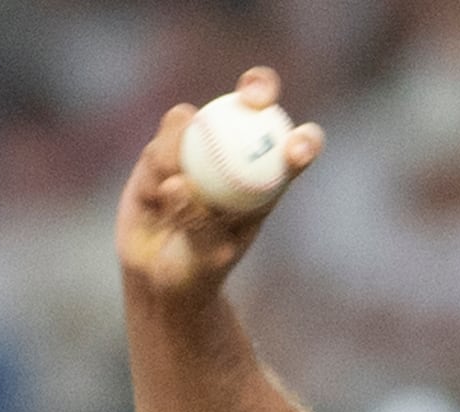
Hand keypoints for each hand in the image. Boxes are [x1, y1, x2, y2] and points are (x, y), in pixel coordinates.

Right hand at [118, 67, 324, 306]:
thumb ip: (197, 222)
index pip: (293, 151)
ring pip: (195, 123)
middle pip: (253, 105)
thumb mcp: (204, 257)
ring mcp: (197, 147)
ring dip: (184, 144)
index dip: (303, 141)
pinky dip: (160, 161)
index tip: (298, 149)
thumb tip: (180, 184)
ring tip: (173, 191)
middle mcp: (234, 154)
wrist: (156, 275)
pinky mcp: (162, 150)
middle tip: (254, 96)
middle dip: (259, 87)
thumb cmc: (197, 271)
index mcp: (265, 182)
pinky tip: (157, 192)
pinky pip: (161, 142)